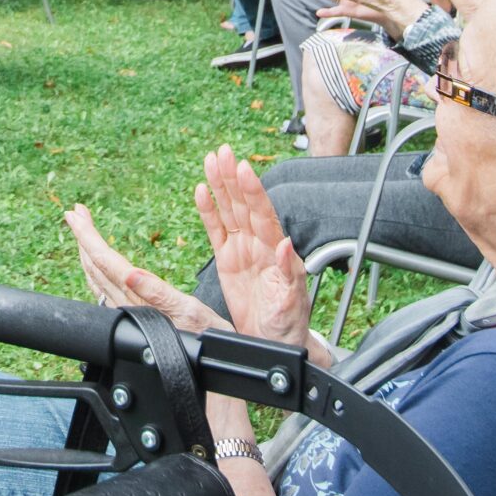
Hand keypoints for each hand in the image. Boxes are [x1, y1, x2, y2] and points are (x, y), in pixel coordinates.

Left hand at [65, 204, 222, 332]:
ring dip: (89, 252)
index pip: (105, 262)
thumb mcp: (190, 313)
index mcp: (140, 299)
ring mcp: (129, 312)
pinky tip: (98, 266)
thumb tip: (131, 275)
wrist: (210, 364)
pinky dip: (99, 271)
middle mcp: (129, 306)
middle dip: (83, 237)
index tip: (75, 215)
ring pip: (98, 279)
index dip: (88, 237)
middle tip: (74, 213)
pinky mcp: (135, 317)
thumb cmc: (206, 338)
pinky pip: (108, 291)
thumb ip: (158, 294)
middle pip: (96, 267)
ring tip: (82, 231)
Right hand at [195, 146, 314, 354]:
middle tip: (223, 152)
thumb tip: (287, 245)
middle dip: (233, 178)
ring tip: (211, 160)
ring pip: (229, 211)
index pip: (263, 214)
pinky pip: (216, 231)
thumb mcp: (293, 301)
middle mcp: (260, 244)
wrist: (274, 343)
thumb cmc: (289, 324)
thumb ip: (290, 272)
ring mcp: (242, 250)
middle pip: (244, 204)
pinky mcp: (227, 260)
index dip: (253, 191)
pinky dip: (208, 211)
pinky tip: (202, 191)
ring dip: (221, 186)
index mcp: (276, 251)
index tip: (244, 169)